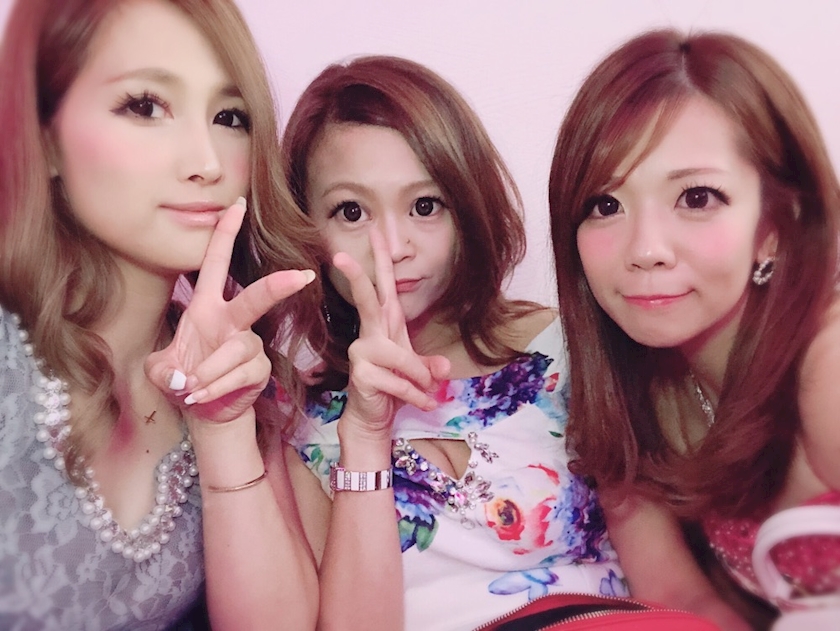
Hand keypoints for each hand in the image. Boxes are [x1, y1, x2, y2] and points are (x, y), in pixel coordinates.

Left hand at [146, 197, 314, 423]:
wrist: (204, 411)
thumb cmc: (184, 380)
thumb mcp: (161, 372)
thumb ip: (164, 372)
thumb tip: (183, 377)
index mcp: (206, 308)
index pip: (216, 264)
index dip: (226, 235)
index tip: (237, 205)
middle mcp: (231, 321)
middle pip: (255, 297)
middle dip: (276, 286)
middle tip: (300, 277)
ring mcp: (248, 344)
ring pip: (239, 348)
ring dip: (212, 370)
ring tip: (193, 389)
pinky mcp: (259, 368)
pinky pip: (242, 373)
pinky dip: (218, 386)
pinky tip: (203, 396)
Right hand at [333, 228, 448, 440]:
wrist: (374, 418)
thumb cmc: (394, 387)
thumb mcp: (419, 372)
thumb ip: (430, 365)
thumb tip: (443, 368)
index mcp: (386, 325)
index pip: (382, 287)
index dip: (380, 259)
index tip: (375, 231)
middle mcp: (371, 334)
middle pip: (367, 300)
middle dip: (356, 277)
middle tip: (340, 255)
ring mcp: (362, 352)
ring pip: (400, 357)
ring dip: (420, 378)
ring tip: (429, 393)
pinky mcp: (361, 374)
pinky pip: (400, 382)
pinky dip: (417, 395)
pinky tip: (425, 403)